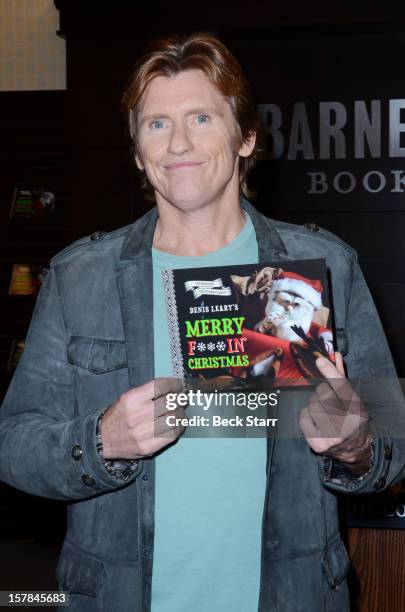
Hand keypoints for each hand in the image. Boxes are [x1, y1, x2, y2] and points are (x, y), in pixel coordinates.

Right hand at [101, 378, 185, 459]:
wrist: (103, 440)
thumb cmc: (119, 416)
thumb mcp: (127, 398)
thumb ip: (148, 392)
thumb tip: (173, 388)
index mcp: (131, 399)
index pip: (160, 387)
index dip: (174, 384)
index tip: (179, 385)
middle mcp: (137, 415)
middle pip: (170, 402)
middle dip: (180, 399)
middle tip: (181, 399)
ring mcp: (143, 433)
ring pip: (174, 419)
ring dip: (181, 413)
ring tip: (179, 411)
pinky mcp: (148, 447)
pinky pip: (172, 435)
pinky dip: (179, 427)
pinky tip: (177, 424)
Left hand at [299, 352, 371, 473]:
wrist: (355, 450)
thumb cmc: (353, 419)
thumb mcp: (353, 399)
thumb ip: (342, 378)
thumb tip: (335, 355)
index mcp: (358, 411)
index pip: (341, 386)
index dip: (329, 371)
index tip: (319, 360)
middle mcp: (346, 424)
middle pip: (322, 394)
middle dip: (321, 392)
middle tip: (326, 397)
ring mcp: (331, 436)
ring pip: (311, 405)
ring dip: (313, 403)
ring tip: (323, 410)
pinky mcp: (317, 444)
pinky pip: (303, 418)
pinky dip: (306, 414)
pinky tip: (315, 419)